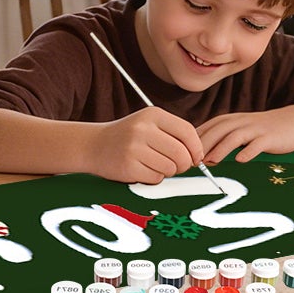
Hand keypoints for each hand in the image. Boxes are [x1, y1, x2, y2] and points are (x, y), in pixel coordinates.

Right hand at [85, 108, 205, 183]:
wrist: (93, 145)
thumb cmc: (129, 137)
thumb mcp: (149, 124)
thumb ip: (174, 134)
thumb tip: (200, 156)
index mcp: (152, 114)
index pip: (187, 131)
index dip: (197, 148)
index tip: (196, 158)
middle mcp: (143, 128)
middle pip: (181, 153)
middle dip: (183, 164)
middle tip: (175, 166)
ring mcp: (134, 147)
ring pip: (170, 168)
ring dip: (167, 172)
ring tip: (154, 165)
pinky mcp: (128, 166)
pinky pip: (156, 178)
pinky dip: (153, 178)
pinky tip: (142, 170)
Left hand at [198, 108, 293, 163]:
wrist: (290, 123)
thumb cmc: (257, 130)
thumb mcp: (235, 129)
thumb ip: (216, 138)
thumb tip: (194, 154)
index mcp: (228, 121)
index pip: (206, 129)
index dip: (193, 142)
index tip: (183, 156)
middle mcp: (238, 122)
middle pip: (217, 131)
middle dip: (203, 146)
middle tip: (193, 162)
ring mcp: (254, 129)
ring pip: (234, 137)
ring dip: (221, 149)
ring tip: (211, 162)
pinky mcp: (269, 138)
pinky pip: (257, 144)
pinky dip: (249, 152)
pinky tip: (241, 160)